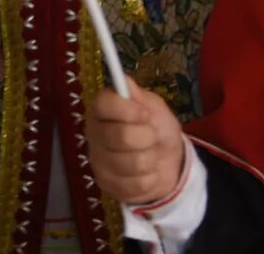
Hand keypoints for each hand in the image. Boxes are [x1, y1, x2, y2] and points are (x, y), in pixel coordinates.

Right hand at [85, 83, 186, 205]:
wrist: (169, 164)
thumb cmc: (158, 130)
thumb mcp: (154, 108)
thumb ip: (139, 96)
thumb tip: (123, 79)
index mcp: (102, 110)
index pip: (103, 103)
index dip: (127, 110)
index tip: (145, 114)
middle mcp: (94, 133)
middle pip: (122, 136)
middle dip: (147, 138)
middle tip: (152, 137)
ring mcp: (98, 161)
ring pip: (132, 163)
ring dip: (151, 160)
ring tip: (150, 156)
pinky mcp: (107, 184)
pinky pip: (136, 184)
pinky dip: (151, 179)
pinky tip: (147, 174)